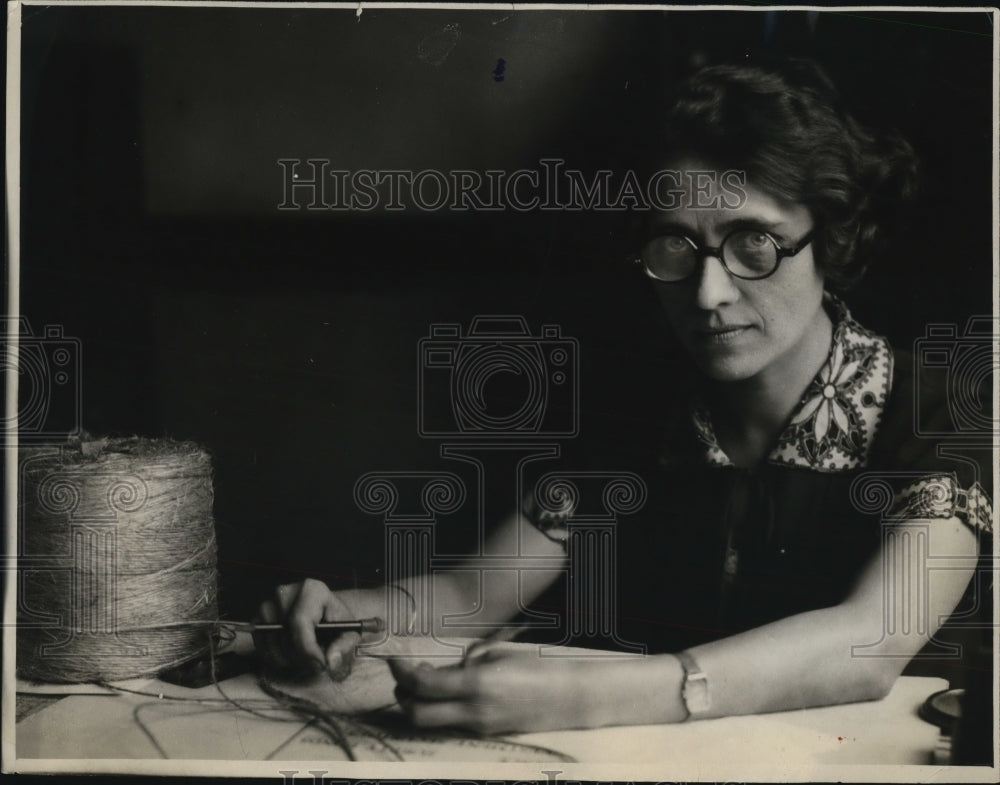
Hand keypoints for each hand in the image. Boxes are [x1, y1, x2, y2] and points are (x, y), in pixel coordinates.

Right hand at [255, 578, 381, 678]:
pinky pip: (260, 644)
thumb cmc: (336, 622)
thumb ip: (343, 646)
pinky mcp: (259, 618)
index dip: (308, 649)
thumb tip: (330, 661)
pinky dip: (274, 656)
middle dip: (301, 657)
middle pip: (284, 634)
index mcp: (311, 589)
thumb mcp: (349, 632)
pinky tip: (291, 655)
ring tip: (305, 657)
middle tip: (316, 662)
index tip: (321, 664)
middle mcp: (285, 593)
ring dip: (288, 658)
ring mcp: (268, 605)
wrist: (324, 614)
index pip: (300, 622)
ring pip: (271, 642)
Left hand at [387, 648, 590, 734]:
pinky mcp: (485, 733)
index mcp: (476, 685)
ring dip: (419, 704)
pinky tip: (450, 691)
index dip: (401, 672)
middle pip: (417, 714)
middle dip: (401, 695)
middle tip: (403, 675)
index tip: (394, 659)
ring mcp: (478, 727)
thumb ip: (465, 664)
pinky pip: (451, 723)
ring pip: (431, 722)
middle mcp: (473, 711)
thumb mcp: (498, 656)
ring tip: (426, 681)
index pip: (422, 685)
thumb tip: (440, 672)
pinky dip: (440, 708)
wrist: (568, 698)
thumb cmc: (537, 668)